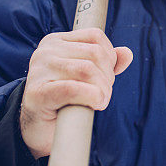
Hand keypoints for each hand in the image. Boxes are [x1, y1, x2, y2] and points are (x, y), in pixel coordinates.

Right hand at [20, 29, 132, 158]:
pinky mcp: (37, 93)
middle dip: (107, 76)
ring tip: (100, 101)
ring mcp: (39, 70)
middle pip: (95, 53)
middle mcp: (46, 51)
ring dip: (102, 89)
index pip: (95, 36)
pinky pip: (72, 88)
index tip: (106, 76)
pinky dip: (91, 96)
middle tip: (103, 93)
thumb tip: (127, 53)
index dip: (110, 56)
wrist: (37, 128)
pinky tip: (94, 104)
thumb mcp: (85, 76)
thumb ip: (106, 63)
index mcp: (56, 41)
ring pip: (87, 69)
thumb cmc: (63, 100)